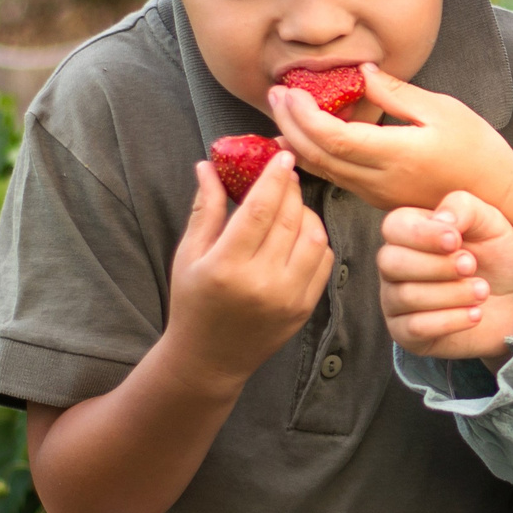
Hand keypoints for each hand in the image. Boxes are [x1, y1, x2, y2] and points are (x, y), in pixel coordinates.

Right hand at [164, 150, 333, 390]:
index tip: (283, 155)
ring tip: (291, 204)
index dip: (274, 178)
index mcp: (226, 266)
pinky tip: (300, 232)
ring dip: (306, 212)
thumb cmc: (192, 301)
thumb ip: (204, 208)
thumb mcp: (188, 254)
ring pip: (313, 237)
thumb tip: (207, 164)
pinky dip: (317, 239)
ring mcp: (288, 298)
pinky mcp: (305, 308)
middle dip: (291, 189)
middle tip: (286, 174)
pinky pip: (324, 261)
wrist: (209, 357)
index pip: (259, 210)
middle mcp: (261, 283)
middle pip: (289, 219)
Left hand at [269, 64, 512, 215]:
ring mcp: (377, 194)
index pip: (334, 138)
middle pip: (318, 156)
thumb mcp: (442, 110)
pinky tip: (303, 138)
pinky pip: (335, 179)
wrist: (496, 197)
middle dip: (290, 124)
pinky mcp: (377, 200)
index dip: (304, 115)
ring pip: (322, 172)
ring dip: (296, 141)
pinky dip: (313, 157)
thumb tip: (361, 71)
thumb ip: (397, 93)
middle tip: (275, 94)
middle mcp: (380, 180)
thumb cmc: (476, 148)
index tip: (290, 91)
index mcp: (398, 154)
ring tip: (282, 113)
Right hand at [377, 190, 512, 358]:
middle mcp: (394, 265)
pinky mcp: (407, 334)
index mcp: (409, 232)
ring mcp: (396, 300)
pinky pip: (414, 328)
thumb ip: (464, 208)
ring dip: (452, 293)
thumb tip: (440, 219)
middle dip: (436, 265)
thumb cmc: (496, 255)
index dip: (422, 234)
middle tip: (472, 267)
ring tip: (483, 291)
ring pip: (406, 296)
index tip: (456, 240)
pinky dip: (450, 320)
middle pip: (391, 262)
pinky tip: (475, 314)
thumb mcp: (490, 223)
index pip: (394, 227)